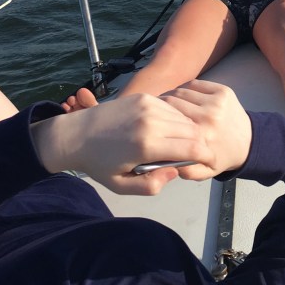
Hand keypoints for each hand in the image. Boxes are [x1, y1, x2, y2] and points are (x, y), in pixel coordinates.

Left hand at [30, 94, 214, 194]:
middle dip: (200, 144)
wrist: (75, 134)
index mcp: (147, 145)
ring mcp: (147, 106)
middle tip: (194, 156)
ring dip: (188, 132)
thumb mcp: (122, 186)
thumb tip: (175, 171)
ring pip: (185, 118)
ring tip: (179, 145)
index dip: (207, 156)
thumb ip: (152, 185)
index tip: (209, 162)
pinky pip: (172, 109)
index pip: (194, 148)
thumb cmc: (98, 164)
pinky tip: (166, 131)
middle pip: (194, 131)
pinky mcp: (144, 97)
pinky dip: (176, 120)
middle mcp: (151, 121)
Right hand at [161, 80, 252, 178]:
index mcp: (201, 136)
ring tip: (168, 103)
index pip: (169, 117)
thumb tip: (168, 162)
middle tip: (157, 109)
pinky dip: (186, 88)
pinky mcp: (223, 91)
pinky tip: (183, 96)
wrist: (248, 143)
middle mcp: (208, 116)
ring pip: (182, 91)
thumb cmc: (221, 156)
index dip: (157, 116)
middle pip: (173, 100)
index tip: (152, 118)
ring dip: (172, 95)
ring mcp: (217, 102)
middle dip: (162, 103)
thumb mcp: (203, 172)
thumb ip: (185, 171)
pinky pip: (195, 84)